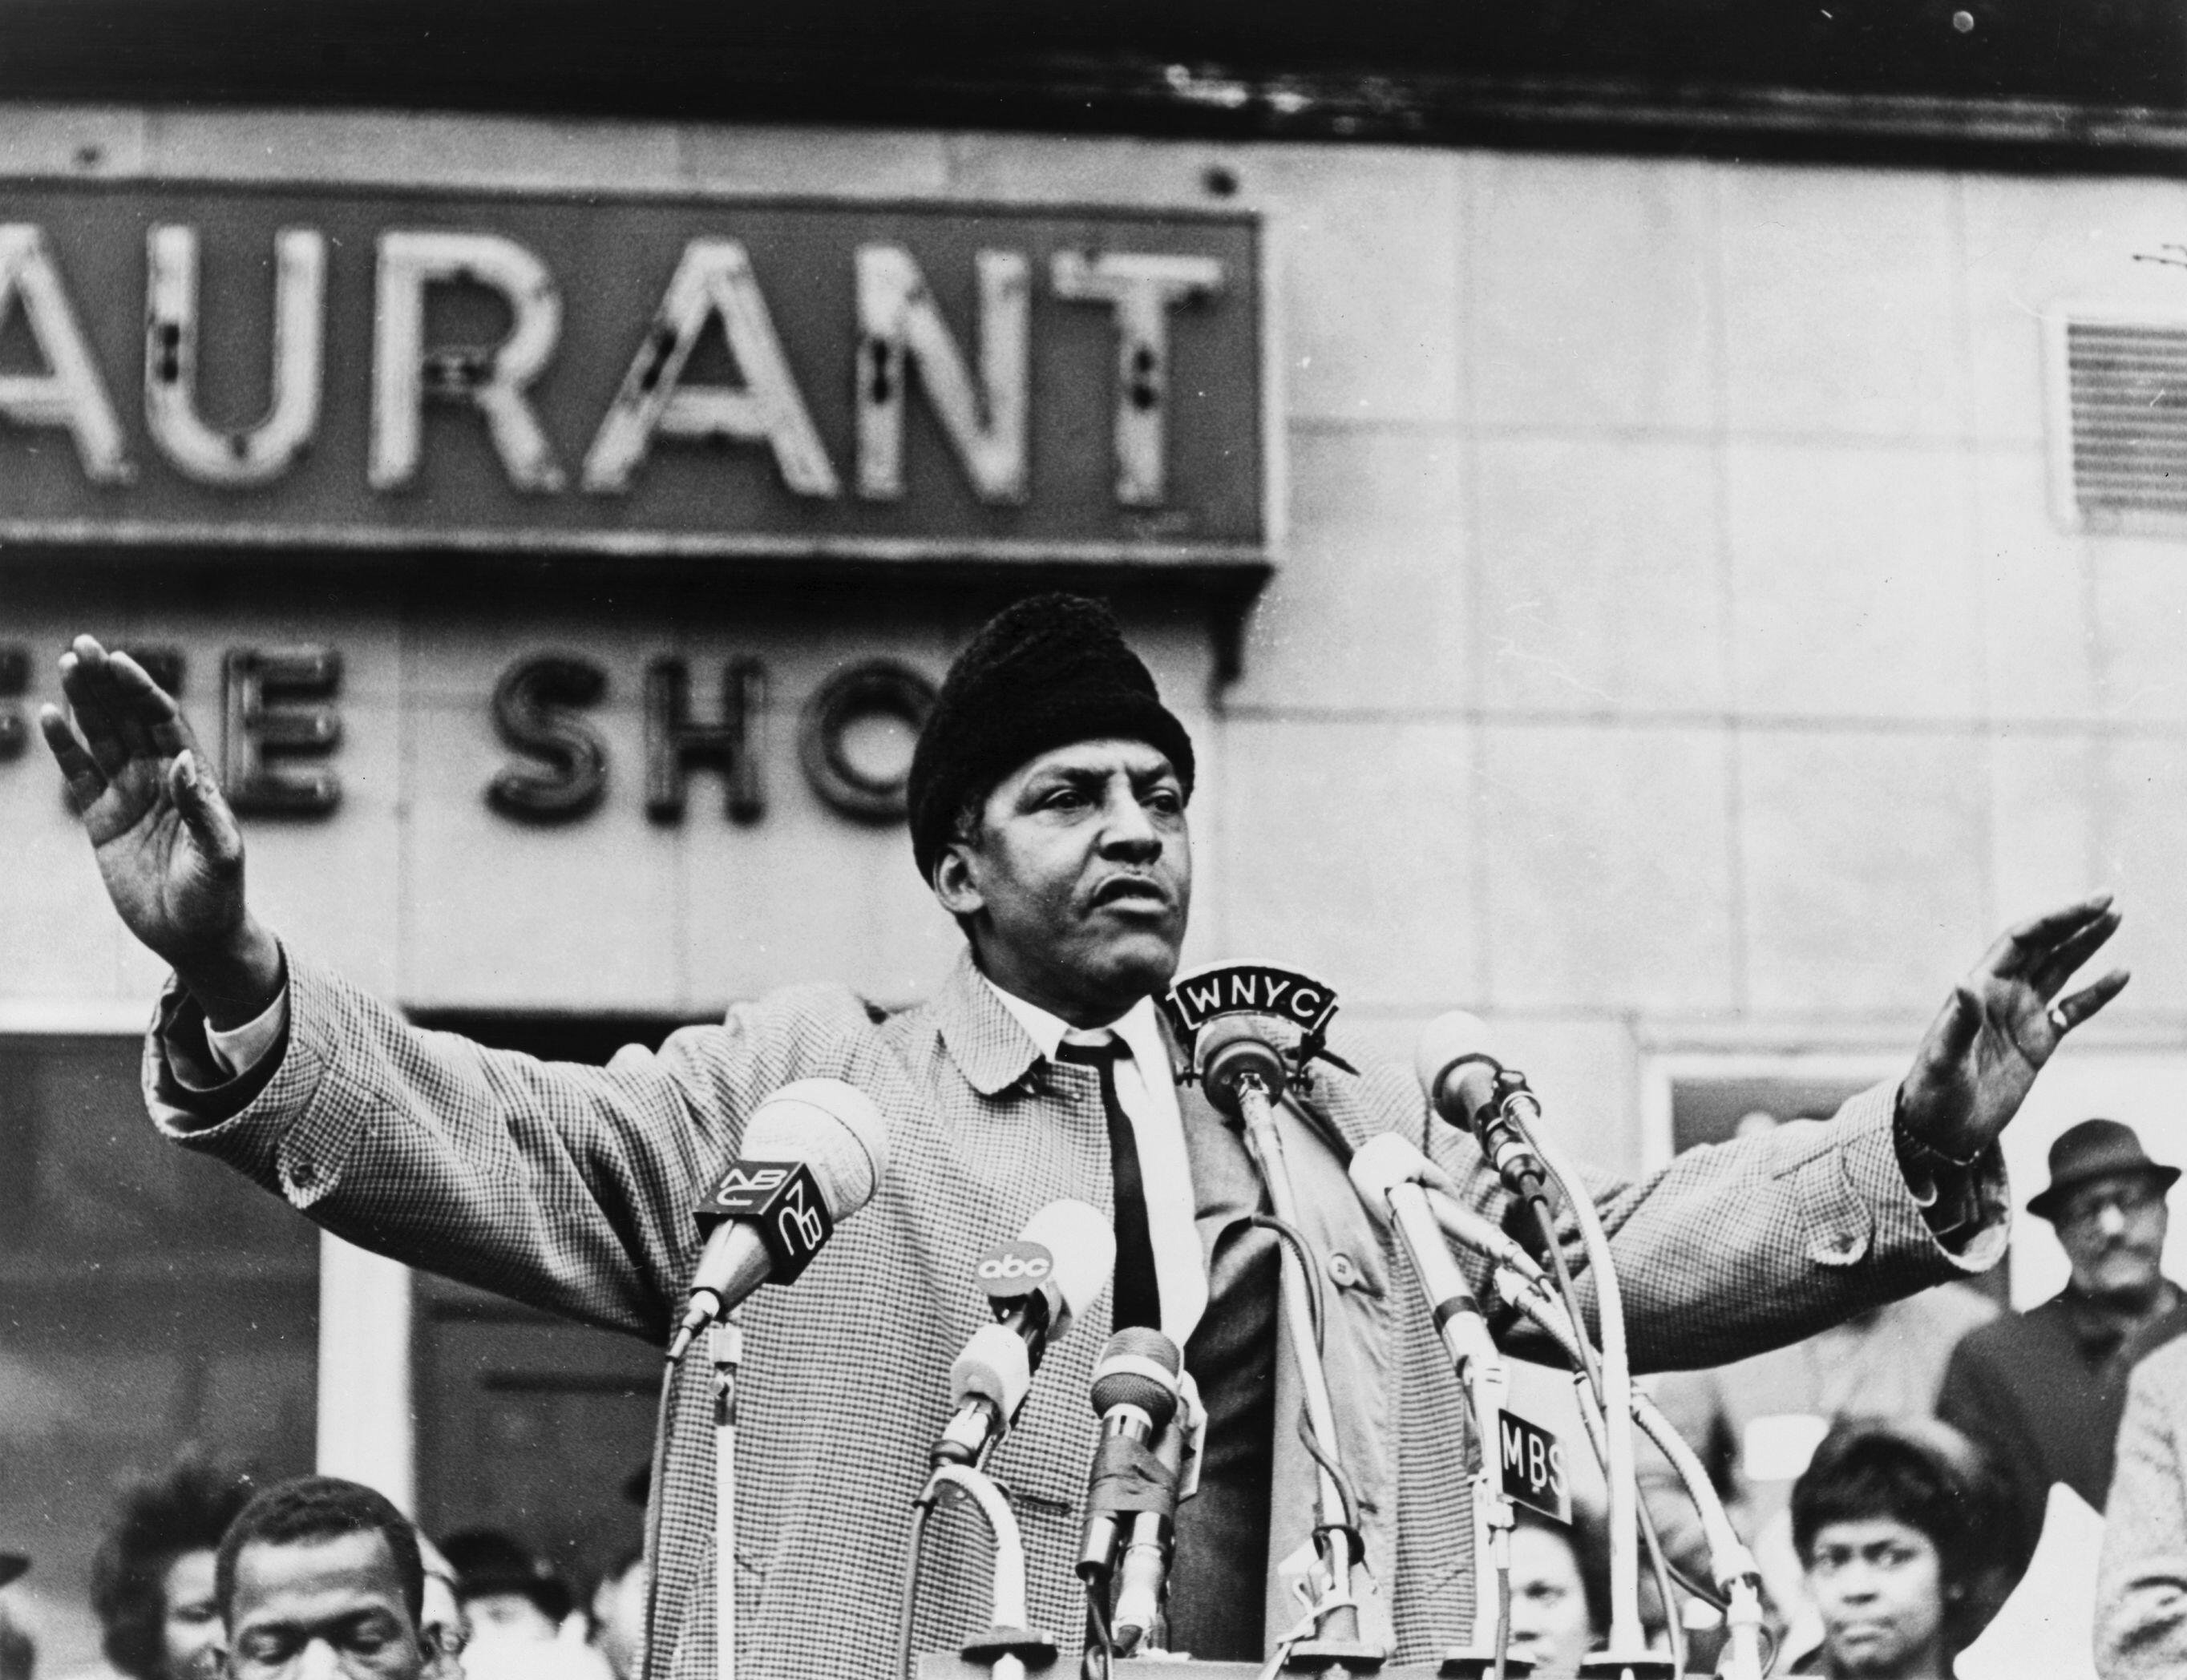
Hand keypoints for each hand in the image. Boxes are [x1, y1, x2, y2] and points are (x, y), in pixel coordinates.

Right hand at [40, 635, 281, 1025]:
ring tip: (67, 665)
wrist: (194, 935)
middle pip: (128, 718)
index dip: (141, 690)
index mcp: (193, 776)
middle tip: (82, 645)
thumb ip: (202, 808)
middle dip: (107, 682)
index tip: (119, 661)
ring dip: (84, 701)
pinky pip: (80, 774)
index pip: (163, 720)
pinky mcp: (102, 820)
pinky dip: (65, 745)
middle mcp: (160, 777)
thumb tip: (182, 762)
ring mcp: (129, 794)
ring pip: (101, 737)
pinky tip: (49, 715)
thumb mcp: (220, 852)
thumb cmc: (218, 893)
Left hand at [1899, 893, 2128, 1158]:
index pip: (2021, 940)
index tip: (2089, 904)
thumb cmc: (1934, 1092)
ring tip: (2116, 918)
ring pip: (2060, 969)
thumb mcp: (1944, 1059)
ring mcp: (2021, 1016)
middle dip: (2075, 921)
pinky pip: (2072, 1009)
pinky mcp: (2038, 1043)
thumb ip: (1958, 1022)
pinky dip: (2096, 992)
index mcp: (1980, 988)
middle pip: (2043, 946)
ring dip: (2087, 944)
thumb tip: (1964, 982)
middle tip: (2110, 898)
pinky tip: (2120, 974)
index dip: (2054, 919)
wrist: (1941, 1129)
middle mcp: (2002, 995)